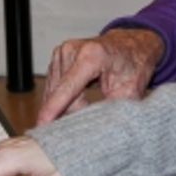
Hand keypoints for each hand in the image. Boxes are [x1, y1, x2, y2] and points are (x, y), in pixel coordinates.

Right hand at [37, 28, 164, 123]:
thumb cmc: (133, 65)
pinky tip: (80, 96)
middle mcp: (73, 50)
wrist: (131, 44)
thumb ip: (113, 111)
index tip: (42, 124)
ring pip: (55, 92)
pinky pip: (54, 86)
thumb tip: (95, 130)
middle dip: (73, 110)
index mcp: (92, 56)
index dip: (54, 108)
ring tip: (89, 102)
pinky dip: (65, 97)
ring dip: (69, 104)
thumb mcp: (131, 91)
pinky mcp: (58, 56)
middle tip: (91, 115)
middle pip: (61, 93)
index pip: (68, 87)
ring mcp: (63, 51)